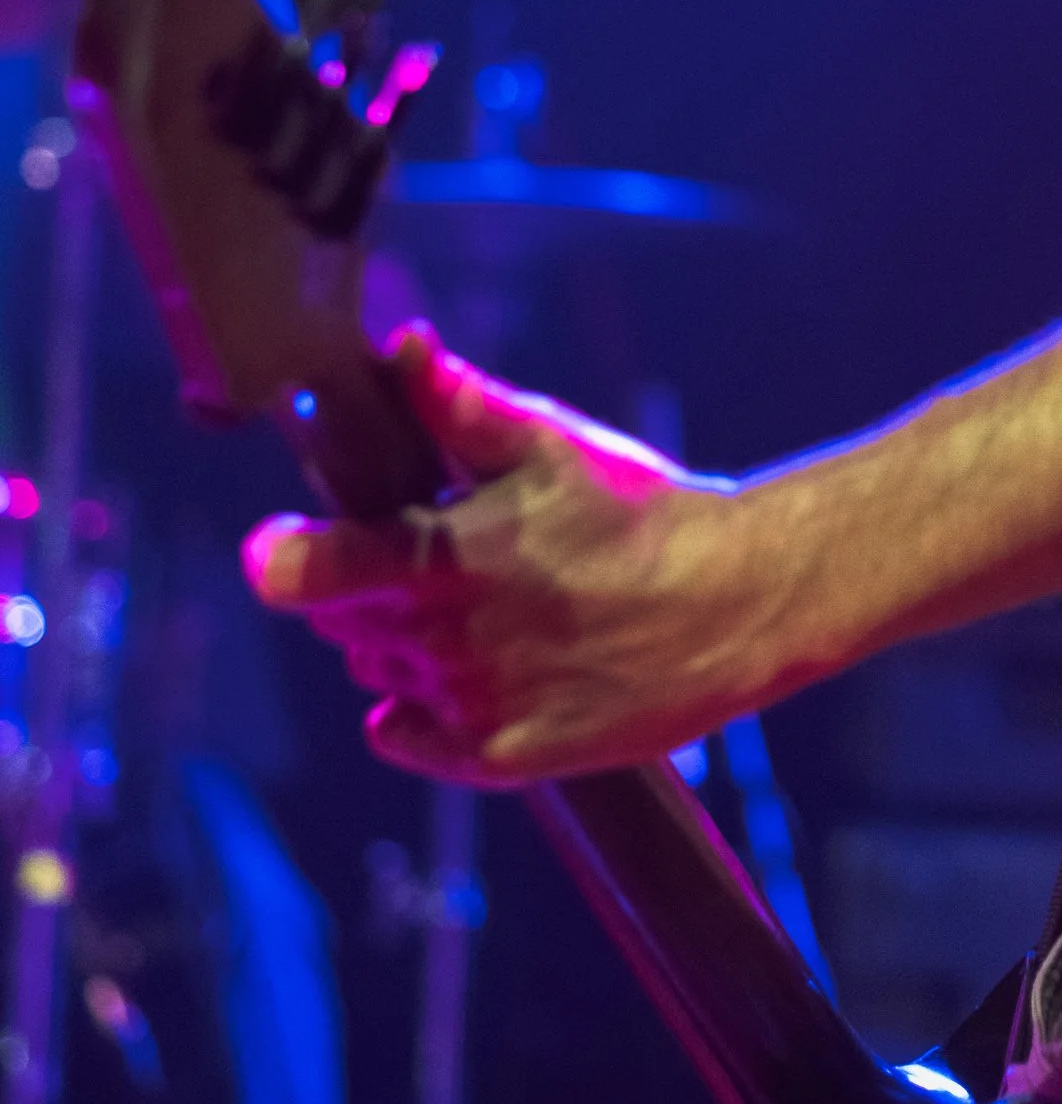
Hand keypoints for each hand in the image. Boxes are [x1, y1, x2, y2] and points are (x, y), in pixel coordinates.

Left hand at [244, 322, 769, 783]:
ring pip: (383, 673)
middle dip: (364, 585)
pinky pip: (415, 740)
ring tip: (472, 607)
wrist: (737, 601)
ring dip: (401, 642)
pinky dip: (413, 716)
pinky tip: (450, 682)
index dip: (285, 554)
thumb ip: (462, 401)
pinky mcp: (506, 757)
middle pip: (344, 622)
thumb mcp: (553, 444)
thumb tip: (400, 345)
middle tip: (427, 554)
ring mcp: (474, 706)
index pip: (310, 572)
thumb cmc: (643, 513)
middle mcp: (446, 643)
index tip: (282, 542)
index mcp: (444, 560)